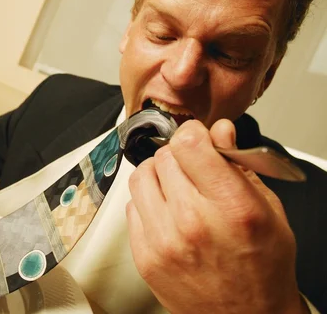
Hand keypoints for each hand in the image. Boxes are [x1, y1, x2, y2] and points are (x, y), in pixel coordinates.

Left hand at [126, 119, 305, 313]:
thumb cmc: (261, 268)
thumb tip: (220, 131)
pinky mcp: (143, 256)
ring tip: (176, 188)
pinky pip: (130, 207)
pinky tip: (166, 213)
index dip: (192, 134)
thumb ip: (239, 166)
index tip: (197, 139)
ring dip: (158, 175)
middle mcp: (192, 222)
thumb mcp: (268, 210)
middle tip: (192, 169)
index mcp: (230, 207)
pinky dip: (147, 202)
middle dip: (179, 156)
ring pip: (140, 177)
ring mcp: (163, 241)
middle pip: (164, 158)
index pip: (189, 145)